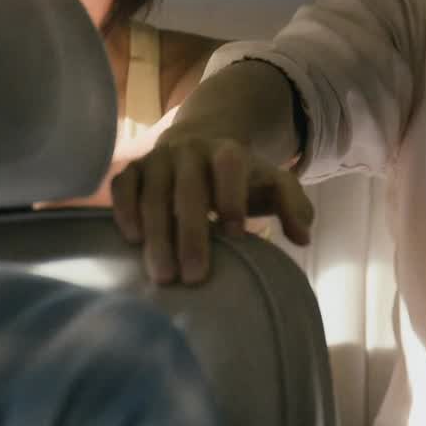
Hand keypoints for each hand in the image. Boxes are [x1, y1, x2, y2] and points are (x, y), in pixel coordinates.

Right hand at [109, 133, 313, 285]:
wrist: (197, 148)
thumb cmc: (240, 178)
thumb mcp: (273, 185)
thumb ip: (294, 206)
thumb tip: (303, 238)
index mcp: (227, 150)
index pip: (230, 166)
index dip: (232, 196)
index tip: (236, 233)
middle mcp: (189, 150)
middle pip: (189, 190)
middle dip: (192, 234)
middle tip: (194, 277)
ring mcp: (158, 159)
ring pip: (154, 195)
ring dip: (158, 236)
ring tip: (163, 276)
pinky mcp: (132, 169)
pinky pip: (123, 187)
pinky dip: (125, 211)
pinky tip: (133, 241)